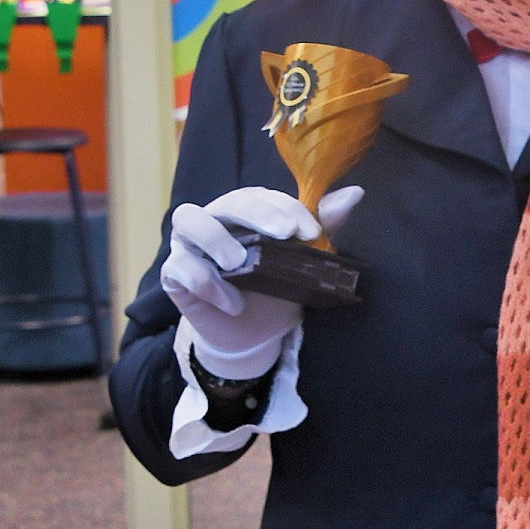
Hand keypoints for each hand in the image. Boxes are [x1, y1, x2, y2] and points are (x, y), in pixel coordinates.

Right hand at [161, 185, 362, 373]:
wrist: (252, 335)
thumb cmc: (274, 289)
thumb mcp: (302, 261)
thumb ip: (323, 227)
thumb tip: (355, 194)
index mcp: (245, 211)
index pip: (262, 196)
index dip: (287, 208)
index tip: (313, 232)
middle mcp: (214, 219)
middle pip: (228, 201)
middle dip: (257, 214)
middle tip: (284, 234)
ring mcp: (189, 244)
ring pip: (188, 218)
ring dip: (216, 237)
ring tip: (239, 261)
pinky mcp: (174, 274)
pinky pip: (178, 267)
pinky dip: (204, 281)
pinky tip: (232, 302)